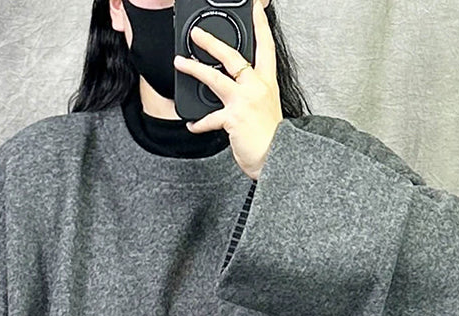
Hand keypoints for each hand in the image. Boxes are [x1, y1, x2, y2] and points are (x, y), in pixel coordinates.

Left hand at [173, 0, 281, 181]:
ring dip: (195, 69)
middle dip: (213, 42)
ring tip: (180, 63)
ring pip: (215, 78)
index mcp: (267, 83)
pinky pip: (209, 118)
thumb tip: (238, 91)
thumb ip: (254, 96)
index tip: (255, 9)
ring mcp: (244, 101)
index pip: (266, 47)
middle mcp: (256, 88)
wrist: (278, 158)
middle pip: (233, 57)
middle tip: (197, 34)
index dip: (260, 26)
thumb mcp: (268, 109)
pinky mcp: (233, 118)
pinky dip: (199, 122)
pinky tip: (192, 124)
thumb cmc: (273, 139)